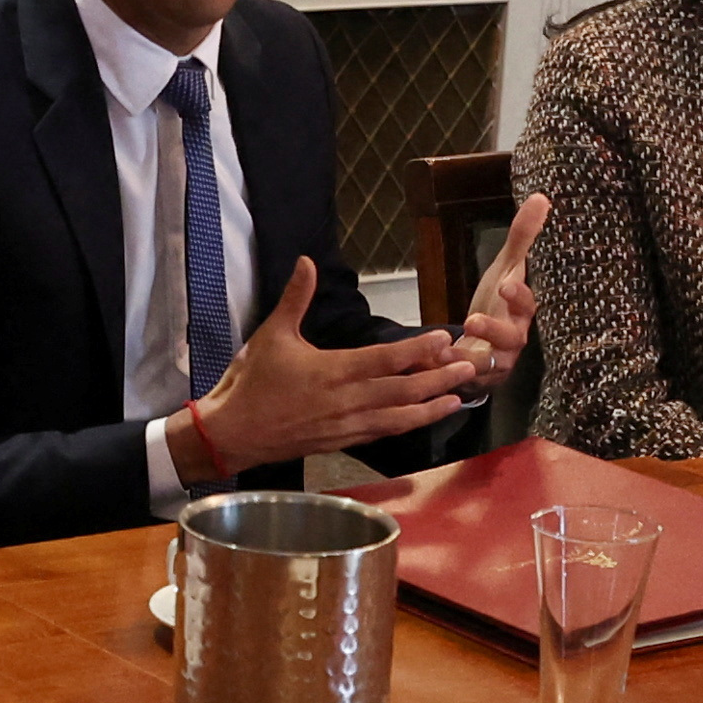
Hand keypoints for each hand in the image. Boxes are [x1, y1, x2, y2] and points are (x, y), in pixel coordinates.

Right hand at [183, 260, 482, 478]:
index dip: (417, 350)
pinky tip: (424, 418)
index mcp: (332, 371)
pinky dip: (407, 425)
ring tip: (459, 397)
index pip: (384, 359)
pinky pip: (383, 433)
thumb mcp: (272, 333)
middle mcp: (346, 400)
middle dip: (438, 378)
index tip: (444, 339)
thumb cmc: (252, 381)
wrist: (233, 432)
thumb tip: (306, 261)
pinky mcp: (342, 441)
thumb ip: (295, 298)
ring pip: (398, 417)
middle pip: (402, 389)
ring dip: (431, 407)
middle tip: (469, 367)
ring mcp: (346, 425)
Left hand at [443, 191, 546, 397]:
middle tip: (474, 320)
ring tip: (448, 351)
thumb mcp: (506, 268)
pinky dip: (448, 373)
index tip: (508, 285)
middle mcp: (514, 340)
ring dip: (468, 359)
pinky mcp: (477, 381)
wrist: (486, 342)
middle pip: (511, 339)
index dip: (520, 297)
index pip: (529, 304)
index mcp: (523, 312)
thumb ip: (522, 237)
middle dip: (494, 331)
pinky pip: (465, 381)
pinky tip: (430, 363)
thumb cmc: (500, 303)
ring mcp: (497, 363)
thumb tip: (541, 197)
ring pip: (488, 366)